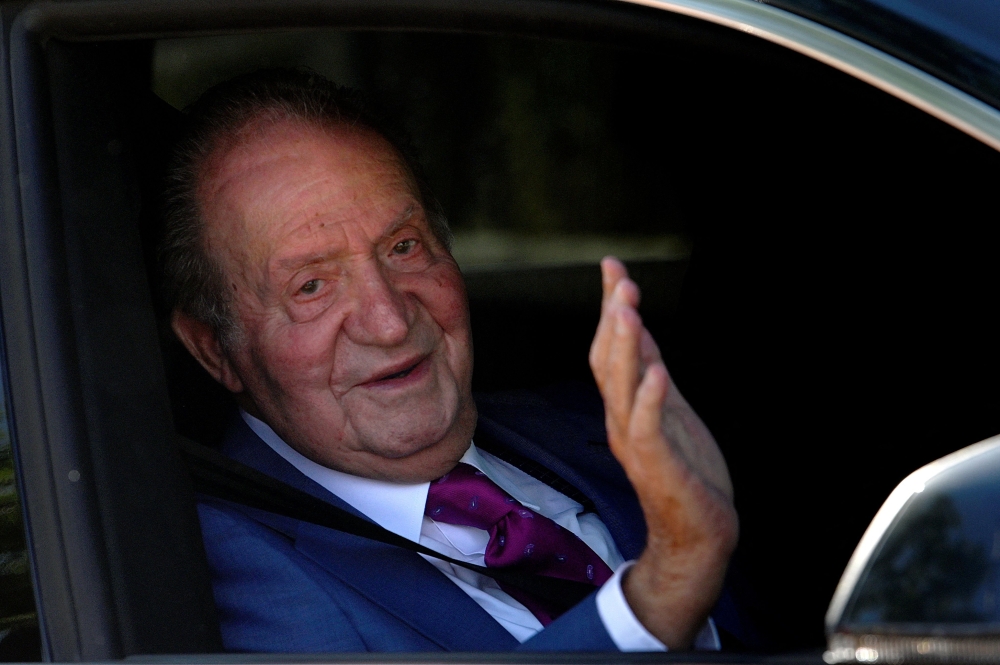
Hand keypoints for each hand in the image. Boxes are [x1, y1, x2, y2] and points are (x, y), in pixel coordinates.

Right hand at [589, 257, 737, 648]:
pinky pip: (647, 427)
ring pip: (620, 386)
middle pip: (608, 360)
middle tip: (620, 279)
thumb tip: (639, 330)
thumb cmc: (685, 472)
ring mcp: (635, 441)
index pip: (610, 346)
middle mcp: (621, 418)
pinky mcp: (656, 464)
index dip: (611, 305)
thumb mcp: (669, 409)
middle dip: (614, 317)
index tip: (612, 265)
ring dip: (623, 347)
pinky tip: (657, 373)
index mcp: (625, 405)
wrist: (697, 533)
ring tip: (628, 310)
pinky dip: (650, 399)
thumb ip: (652, 372)